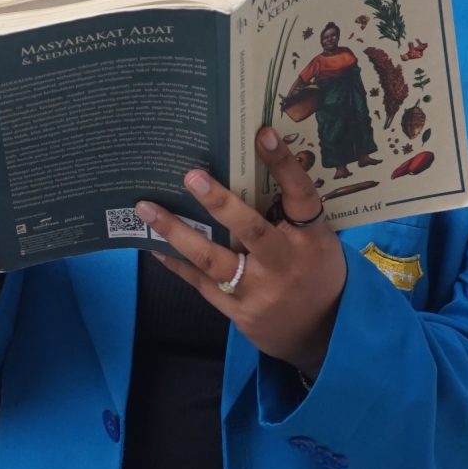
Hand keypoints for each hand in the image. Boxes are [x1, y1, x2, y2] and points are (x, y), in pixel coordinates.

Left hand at [133, 127, 345, 376]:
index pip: (301, 195)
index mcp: (311, 239)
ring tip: (146, 208)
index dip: (283, 164)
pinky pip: (200, 282)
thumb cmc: (316, 273)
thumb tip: (249, 170)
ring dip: (176, 231)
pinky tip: (152, 244)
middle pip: (252, 229)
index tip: (262, 134)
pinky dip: (176, 261)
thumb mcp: (318, 242)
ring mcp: (259, 290)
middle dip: (220, 203)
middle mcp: (285, 263)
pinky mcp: (237, 311)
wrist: (321, 334)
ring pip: (213, 259)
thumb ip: (290, 215)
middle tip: (191, 175)